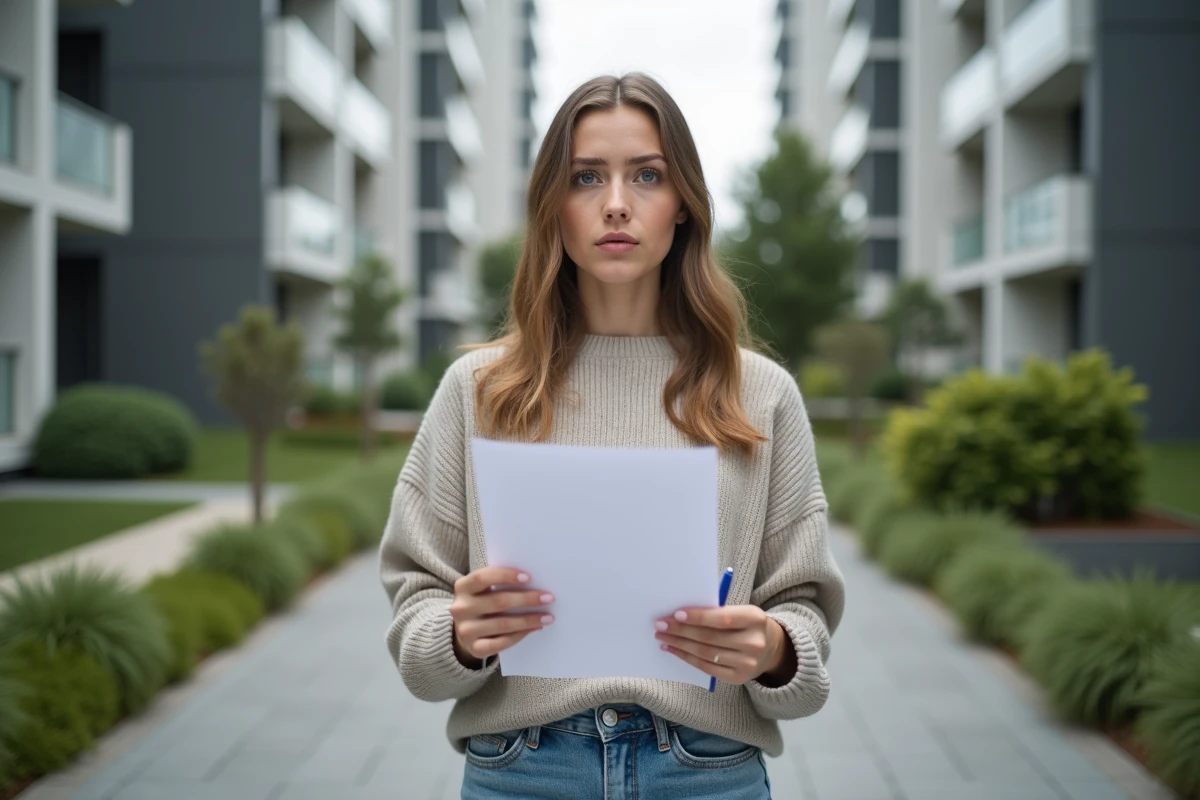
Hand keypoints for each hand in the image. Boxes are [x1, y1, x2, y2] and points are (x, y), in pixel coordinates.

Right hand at [450, 566, 554, 667]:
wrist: (466, 630)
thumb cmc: (482, 603)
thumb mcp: (483, 590)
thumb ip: (500, 583)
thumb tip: (534, 583)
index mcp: (463, 587)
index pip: (483, 577)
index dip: (506, 576)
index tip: (529, 577)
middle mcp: (461, 608)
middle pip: (498, 602)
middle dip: (527, 599)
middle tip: (548, 598)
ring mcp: (466, 630)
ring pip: (503, 624)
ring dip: (529, 620)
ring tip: (548, 617)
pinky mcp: (474, 648)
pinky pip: (501, 642)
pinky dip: (520, 635)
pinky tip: (534, 628)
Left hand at [654, 605, 795, 686]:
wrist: (770, 649)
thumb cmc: (747, 625)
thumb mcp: (741, 612)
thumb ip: (717, 612)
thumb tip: (681, 614)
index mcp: (754, 619)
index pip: (722, 618)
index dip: (698, 617)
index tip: (676, 614)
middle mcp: (753, 643)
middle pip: (709, 637)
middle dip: (681, 631)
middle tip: (660, 625)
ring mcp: (747, 663)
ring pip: (705, 653)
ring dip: (679, 645)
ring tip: (663, 637)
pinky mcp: (738, 678)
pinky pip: (706, 667)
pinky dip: (687, 658)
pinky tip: (674, 649)